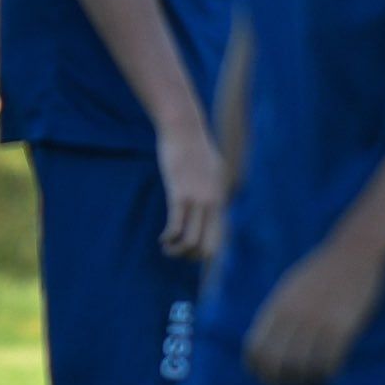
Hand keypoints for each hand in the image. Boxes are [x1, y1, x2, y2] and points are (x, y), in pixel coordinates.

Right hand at [155, 120, 225, 260]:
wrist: (184, 128)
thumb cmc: (194, 145)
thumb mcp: (213, 167)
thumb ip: (215, 185)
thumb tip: (213, 195)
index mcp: (221, 199)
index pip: (220, 238)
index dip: (204, 251)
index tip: (189, 249)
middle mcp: (213, 203)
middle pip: (208, 246)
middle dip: (191, 257)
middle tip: (176, 251)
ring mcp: (197, 199)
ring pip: (191, 241)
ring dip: (177, 251)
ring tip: (166, 246)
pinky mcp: (179, 194)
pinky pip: (176, 226)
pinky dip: (168, 238)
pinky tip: (162, 237)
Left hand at [243, 240, 384, 384]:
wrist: (353, 252)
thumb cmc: (320, 271)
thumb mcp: (288, 288)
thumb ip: (276, 314)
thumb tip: (264, 343)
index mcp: (276, 307)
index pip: (255, 348)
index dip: (257, 369)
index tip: (265, 377)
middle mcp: (292, 316)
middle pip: (275, 363)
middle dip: (279, 381)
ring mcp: (317, 322)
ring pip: (302, 366)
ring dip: (305, 380)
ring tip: (311, 380)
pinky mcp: (342, 326)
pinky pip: (329, 362)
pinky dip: (328, 373)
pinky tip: (331, 371)